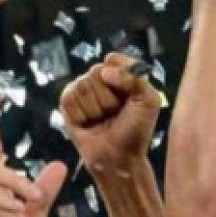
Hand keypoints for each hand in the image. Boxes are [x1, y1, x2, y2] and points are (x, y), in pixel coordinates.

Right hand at [60, 53, 163, 172]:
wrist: (118, 157)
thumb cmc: (135, 130)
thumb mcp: (148, 102)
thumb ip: (135, 79)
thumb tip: (105, 71)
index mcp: (122, 74)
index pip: (113, 59)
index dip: (118, 74)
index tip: (126, 93)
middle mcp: (101, 79)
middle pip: (96, 72)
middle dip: (108, 98)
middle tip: (115, 113)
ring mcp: (83, 90)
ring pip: (82, 86)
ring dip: (95, 109)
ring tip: (102, 120)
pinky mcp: (67, 104)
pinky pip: (68, 99)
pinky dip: (80, 115)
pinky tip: (88, 124)